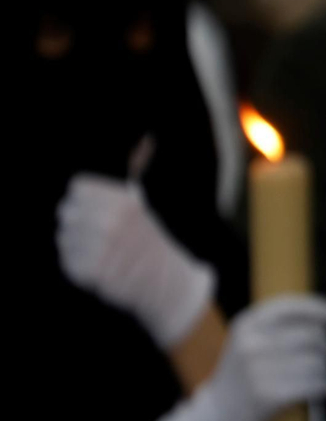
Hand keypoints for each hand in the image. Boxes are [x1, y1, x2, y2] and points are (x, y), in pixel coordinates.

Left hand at [56, 173, 214, 348]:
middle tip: (96, 235)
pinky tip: (96, 266)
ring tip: (98, 252)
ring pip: (63, 237)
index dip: (84, 200)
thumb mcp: (141, 202)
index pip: (77, 189)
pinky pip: (66, 261)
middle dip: (78, 223)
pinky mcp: (91, 271)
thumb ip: (136, 168)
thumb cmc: (149, 239)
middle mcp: (111, 222)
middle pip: (67, 212)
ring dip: (75, 245)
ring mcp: (100, 248)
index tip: (97, 212)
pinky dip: (77, 266)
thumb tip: (146, 137)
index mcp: (123, 202)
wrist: (166, 283)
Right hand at [149, 294, 325, 420]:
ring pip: (317, 362)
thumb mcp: (247, 340)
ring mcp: (258, 370)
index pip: (290, 308)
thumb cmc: (243, 373)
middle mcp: (251, 344)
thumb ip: (276, 325)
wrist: (218, 414)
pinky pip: (314, 384)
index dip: (319, 309)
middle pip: (311, 336)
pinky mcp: (269, 395)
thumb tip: (322, 316)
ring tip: (325, 375)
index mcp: (246, 324)